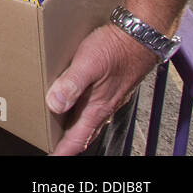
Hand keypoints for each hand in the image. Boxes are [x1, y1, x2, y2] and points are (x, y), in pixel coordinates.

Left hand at [45, 23, 156, 154]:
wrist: (140, 35)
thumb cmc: (116, 48)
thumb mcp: (88, 64)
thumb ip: (72, 84)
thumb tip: (54, 105)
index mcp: (98, 107)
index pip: (78, 138)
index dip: (63, 150)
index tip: (52, 157)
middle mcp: (104, 106)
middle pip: (83, 132)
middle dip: (67, 142)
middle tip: (53, 146)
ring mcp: (109, 96)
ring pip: (88, 119)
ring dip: (73, 126)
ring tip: (58, 127)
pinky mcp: (110, 85)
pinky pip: (93, 105)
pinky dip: (80, 110)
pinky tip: (73, 101)